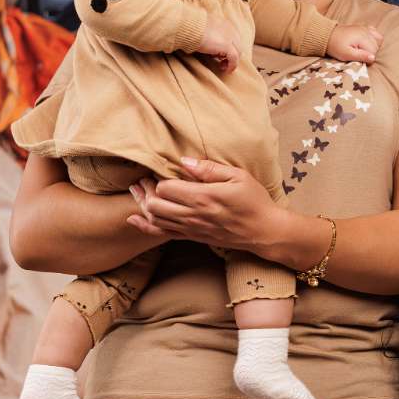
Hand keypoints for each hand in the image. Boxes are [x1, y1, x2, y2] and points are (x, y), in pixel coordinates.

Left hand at [126, 159, 279, 251]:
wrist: (264, 232)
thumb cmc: (254, 201)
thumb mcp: (238, 176)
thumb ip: (209, 169)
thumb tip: (184, 161)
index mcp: (203, 197)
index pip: (165, 188)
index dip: (157, 178)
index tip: (158, 170)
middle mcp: (193, 215)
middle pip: (154, 205)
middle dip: (145, 191)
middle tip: (144, 180)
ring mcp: (192, 229)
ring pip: (155, 220)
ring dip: (143, 205)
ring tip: (138, 191)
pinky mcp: (193, 237)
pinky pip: (163, 234)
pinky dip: (145, 227)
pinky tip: (134, 219)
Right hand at [195, 18, 242, 73]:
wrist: (188, 27)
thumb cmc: (190, 28)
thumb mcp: (203, 29)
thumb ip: (209, 34)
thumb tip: (208, 43)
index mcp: (224, 23)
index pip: (233, 37)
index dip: (230, 47)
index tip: (221, 55)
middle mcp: (229, 29)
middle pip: (237, 45)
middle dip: (231, 55)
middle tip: (222, 62)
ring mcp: (230, 37)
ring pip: (238, 52)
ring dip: (232, 62)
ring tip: (222, 67)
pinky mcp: (227, 46)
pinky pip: (234, 59)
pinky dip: (232, 66)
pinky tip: (225, 70)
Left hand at [327, 23, 380, 64]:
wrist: (327, 35)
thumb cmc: (335, 46)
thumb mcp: (346, 54)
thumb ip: (360, 56)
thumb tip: (373, 58)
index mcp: (362, 38)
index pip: (374, 51)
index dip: (367, 58)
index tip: (358, 60)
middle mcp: (366, 31)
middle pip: (376, 46)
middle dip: (370, 53)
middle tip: (358, 55)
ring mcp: (365, 28)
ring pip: (378, 39)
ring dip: (373, 46)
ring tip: (362, 50)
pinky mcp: (363, 27)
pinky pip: (375, 32)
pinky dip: (374, 38)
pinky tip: (367, 42)